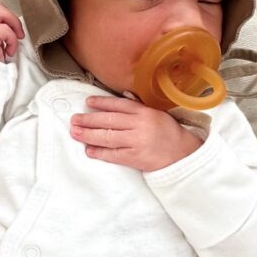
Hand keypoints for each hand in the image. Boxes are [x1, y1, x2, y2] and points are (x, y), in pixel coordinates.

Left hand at [70, 96, 202, 171]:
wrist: (182, 154)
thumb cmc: (169, 133)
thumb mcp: (156, 113)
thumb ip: (138, 107)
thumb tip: (120, 98)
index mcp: (144, 112)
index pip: (118, 105)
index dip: (101, 103)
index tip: (88, 102)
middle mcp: (139, 126)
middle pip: (109, 121)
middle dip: (89, 120)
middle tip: (74, 119)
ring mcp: (136, 142)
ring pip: (108, 137)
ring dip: (89, 135)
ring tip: (76, 132)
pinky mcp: (135, 158)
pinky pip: (113, 155)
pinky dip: (100, 152)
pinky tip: (89, 150)